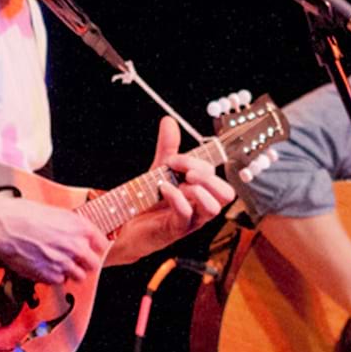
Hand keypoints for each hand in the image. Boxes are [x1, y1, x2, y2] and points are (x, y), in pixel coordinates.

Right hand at [0, 192, 110, 283]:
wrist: (4, 226)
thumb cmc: (23, 214)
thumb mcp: (56, 213)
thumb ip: (71, 226)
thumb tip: (76, 233)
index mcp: (80, 227)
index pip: (102, 244)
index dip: (95, 247)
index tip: (91, 248)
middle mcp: (76, 246)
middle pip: (93, 264)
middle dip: (86, 263)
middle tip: (77, 260)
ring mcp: (64, 263)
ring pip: (79, 277)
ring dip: (71, 272)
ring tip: (59, 264)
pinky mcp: (49, 276)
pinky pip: (59, 282)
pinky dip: (54, 277)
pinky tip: (45, 267)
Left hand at [106, 117, 235, 264]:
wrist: (124, 224)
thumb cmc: (148, 201)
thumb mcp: (159, 170)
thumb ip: (168, 147)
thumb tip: (169, 120)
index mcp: (201, 192)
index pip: (216, 176)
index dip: (199, 163)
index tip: (175, 159)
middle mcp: (200, 208)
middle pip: (226, 194)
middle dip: (208, 177)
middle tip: (187, 172)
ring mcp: (190, 221)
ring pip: (214, 208)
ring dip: (198, 190)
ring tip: (179, 183)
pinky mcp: (174, 230)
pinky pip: (186, 215)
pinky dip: (176, 198)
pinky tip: (163, 190)